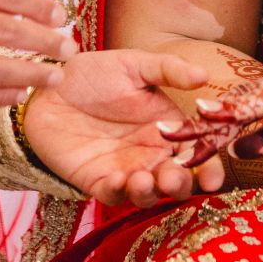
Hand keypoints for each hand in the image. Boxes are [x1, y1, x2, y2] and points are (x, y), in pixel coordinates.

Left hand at [22, 50, 227, 207]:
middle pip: (177, 180)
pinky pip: (114, 196)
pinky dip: (119, 193)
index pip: (197, 153)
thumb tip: (204, 75)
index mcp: (169, 128)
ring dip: (150, 193)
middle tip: (173, 177)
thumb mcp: (133, 65)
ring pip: (148, 194)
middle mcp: (152, 154)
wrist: (49, 88)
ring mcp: (126, 171)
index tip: (213, 178)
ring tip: (143, 179)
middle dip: (180, 184)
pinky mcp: (98, 181)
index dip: (209, 168)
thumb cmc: (95, 74)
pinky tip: (117, 180)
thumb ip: (168, 70)